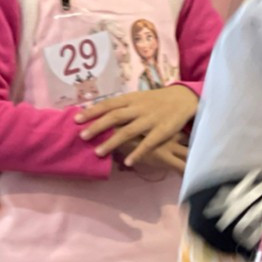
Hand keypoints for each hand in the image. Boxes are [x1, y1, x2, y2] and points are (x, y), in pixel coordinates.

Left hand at [77, 85, 199, 167]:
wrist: (184, 98)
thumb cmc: (154, 100)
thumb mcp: (137, 98)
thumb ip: (119, 107)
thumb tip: (95, 114)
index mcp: (131, 99)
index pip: (108, 104)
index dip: (92, 111)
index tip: (76, 120)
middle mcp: (138, 108)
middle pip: (114, 117)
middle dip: (97, 127)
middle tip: (82, 136)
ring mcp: (150, 119)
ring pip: (128, 131)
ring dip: (112, 142)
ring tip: (97, 152)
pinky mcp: (162, 130)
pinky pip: (148, 143)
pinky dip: (138, 153)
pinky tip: (127, 163)